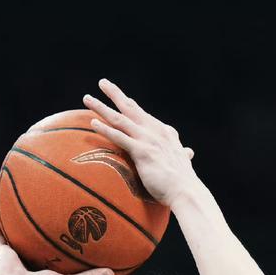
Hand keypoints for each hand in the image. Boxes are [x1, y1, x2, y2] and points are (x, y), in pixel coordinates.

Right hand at [0, 214, 113, 274]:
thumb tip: (112, 273)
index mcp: (44, 273)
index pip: (53, 259)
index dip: (60, 250)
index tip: (69, 237)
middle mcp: (29, 264)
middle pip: (35, 247)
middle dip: (40, 236)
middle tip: (48, 218)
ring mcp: (14, 259)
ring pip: (16, 240)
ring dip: (17, 228)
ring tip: (22, 211)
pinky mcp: (2, 254)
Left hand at [83, 79, 195, 208]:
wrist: (186, 192)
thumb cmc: (183, 182)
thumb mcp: (183, 161)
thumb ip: (182, 153)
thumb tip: (188, 152)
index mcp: (164, 132)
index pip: (143, 115)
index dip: (131, 105)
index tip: (121, 97)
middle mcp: (155, 131)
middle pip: (131, 108)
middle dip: (115, 94)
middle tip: (102, 82)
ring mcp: (148, 140)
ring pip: (120, 119)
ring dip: (102, 107)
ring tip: (87, 99)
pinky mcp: (142, 152)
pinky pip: (119, 137)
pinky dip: (106, 129)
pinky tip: (93, 123)